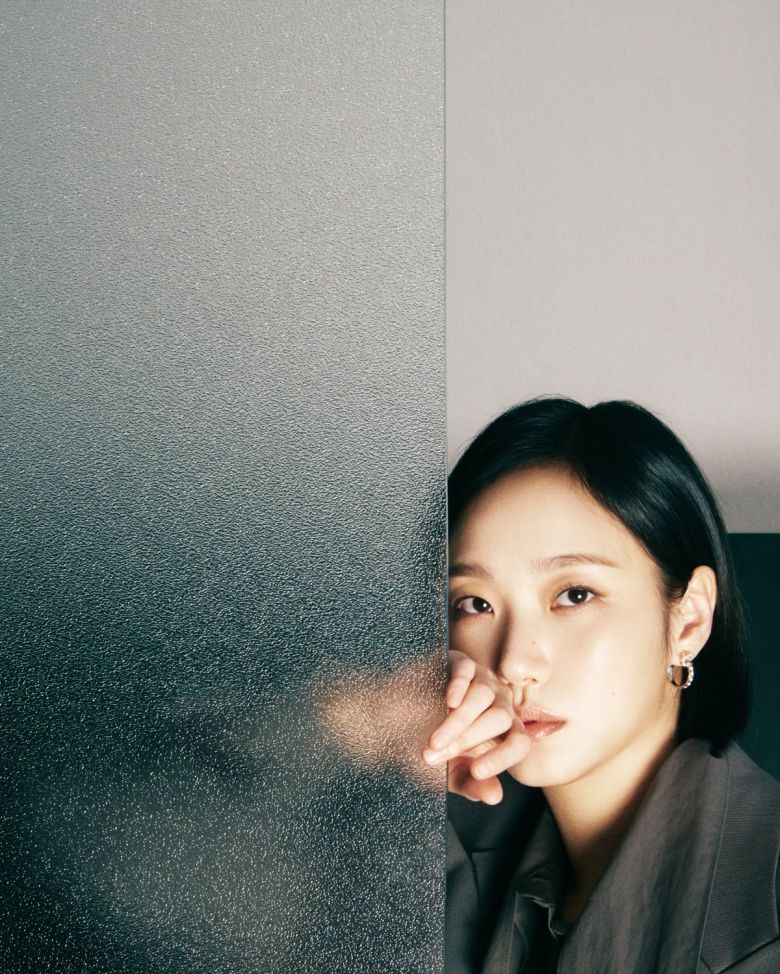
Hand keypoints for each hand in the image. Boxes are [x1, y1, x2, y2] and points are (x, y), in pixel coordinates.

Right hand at [422, 651, 529, 803]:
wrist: (398, 723)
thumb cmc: (432, 749)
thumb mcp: (451, 774)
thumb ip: (473, 785)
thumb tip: (495, 797)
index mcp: (504, 733)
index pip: (519, 743)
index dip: (503, 758)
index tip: (477, 772)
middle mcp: (500, 704)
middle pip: (500, 718)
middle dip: (467, 740)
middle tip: (436, 756)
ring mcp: (483, 680)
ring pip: (483, 695)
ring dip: (458, 721)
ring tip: (435, 740)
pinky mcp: (462, 663)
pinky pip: (467, 671)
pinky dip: (459, 686)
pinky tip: (448, 702)